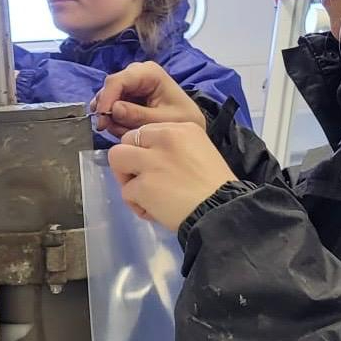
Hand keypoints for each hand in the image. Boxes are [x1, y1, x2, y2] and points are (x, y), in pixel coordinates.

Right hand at [91, 61, 204, 137]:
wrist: (189, 123)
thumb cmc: (182, 119)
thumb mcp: (164, 120)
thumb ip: (138, 115)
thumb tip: (114, 110)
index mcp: (149, 72)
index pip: (118, 80)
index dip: (106, 99)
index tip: (102, 120)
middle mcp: (137, 73)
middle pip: (110, 89)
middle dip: (109, 111)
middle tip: (114, 131)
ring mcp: (130, 84)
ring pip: (108, 99)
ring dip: (113, 118)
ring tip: (126, 132)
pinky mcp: (126, 95)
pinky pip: (111, 106)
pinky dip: (115, 120)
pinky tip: (125, 129)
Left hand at [106, 122, 233, 231]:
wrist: (223, 212)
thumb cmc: (217, 187)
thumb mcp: (201, 152)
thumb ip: (174, 149)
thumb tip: (150, 157)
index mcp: (182, 128)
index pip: (145, 131)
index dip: (144, 150)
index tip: (155, 166)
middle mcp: (165, 138)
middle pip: (126, 140)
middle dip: (129, 161)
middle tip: (145, 180)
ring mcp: (152, 162)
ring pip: (117, 159)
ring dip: (127, 179)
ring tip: (146, 195)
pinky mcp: (143, 186)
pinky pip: (126, 193)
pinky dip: (137, 205)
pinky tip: (155, 211)